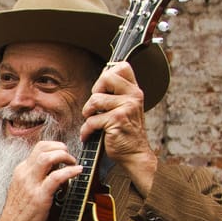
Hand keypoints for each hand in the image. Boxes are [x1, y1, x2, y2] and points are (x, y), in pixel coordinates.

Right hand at [0, 139, 80, 220]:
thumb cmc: (19, 217)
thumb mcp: (24, 192)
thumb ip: (36, 180)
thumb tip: (55, 173)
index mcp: (20, 172)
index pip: (38, 149)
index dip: (55, 148)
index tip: (65, 156)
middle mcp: (24, 174)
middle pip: (42, 147)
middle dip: (61, 147)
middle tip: (71, 157)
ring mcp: (30, 184)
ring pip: (47, 156)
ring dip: (65, 156)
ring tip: (74, 163)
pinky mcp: (39, 197)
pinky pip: (57, 177)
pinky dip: (70, 171)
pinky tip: (78, 172)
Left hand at [82, 61, 155, 188]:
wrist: (134, 153)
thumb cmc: (126, 131)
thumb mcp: (127, 107)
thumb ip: (118, 92)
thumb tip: (105, 72)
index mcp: (135, 91)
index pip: (122, 67)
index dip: (107, 75)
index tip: (103, 90)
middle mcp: (133, 96)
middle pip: (106, 77)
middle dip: (95, 92)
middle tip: (96, 106)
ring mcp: (126, 107)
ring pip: (95, 100)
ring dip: (88, 113)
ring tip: (91, 121)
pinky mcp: (117, 120)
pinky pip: (92, 120)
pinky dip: (86, 130)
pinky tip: (88, 135)